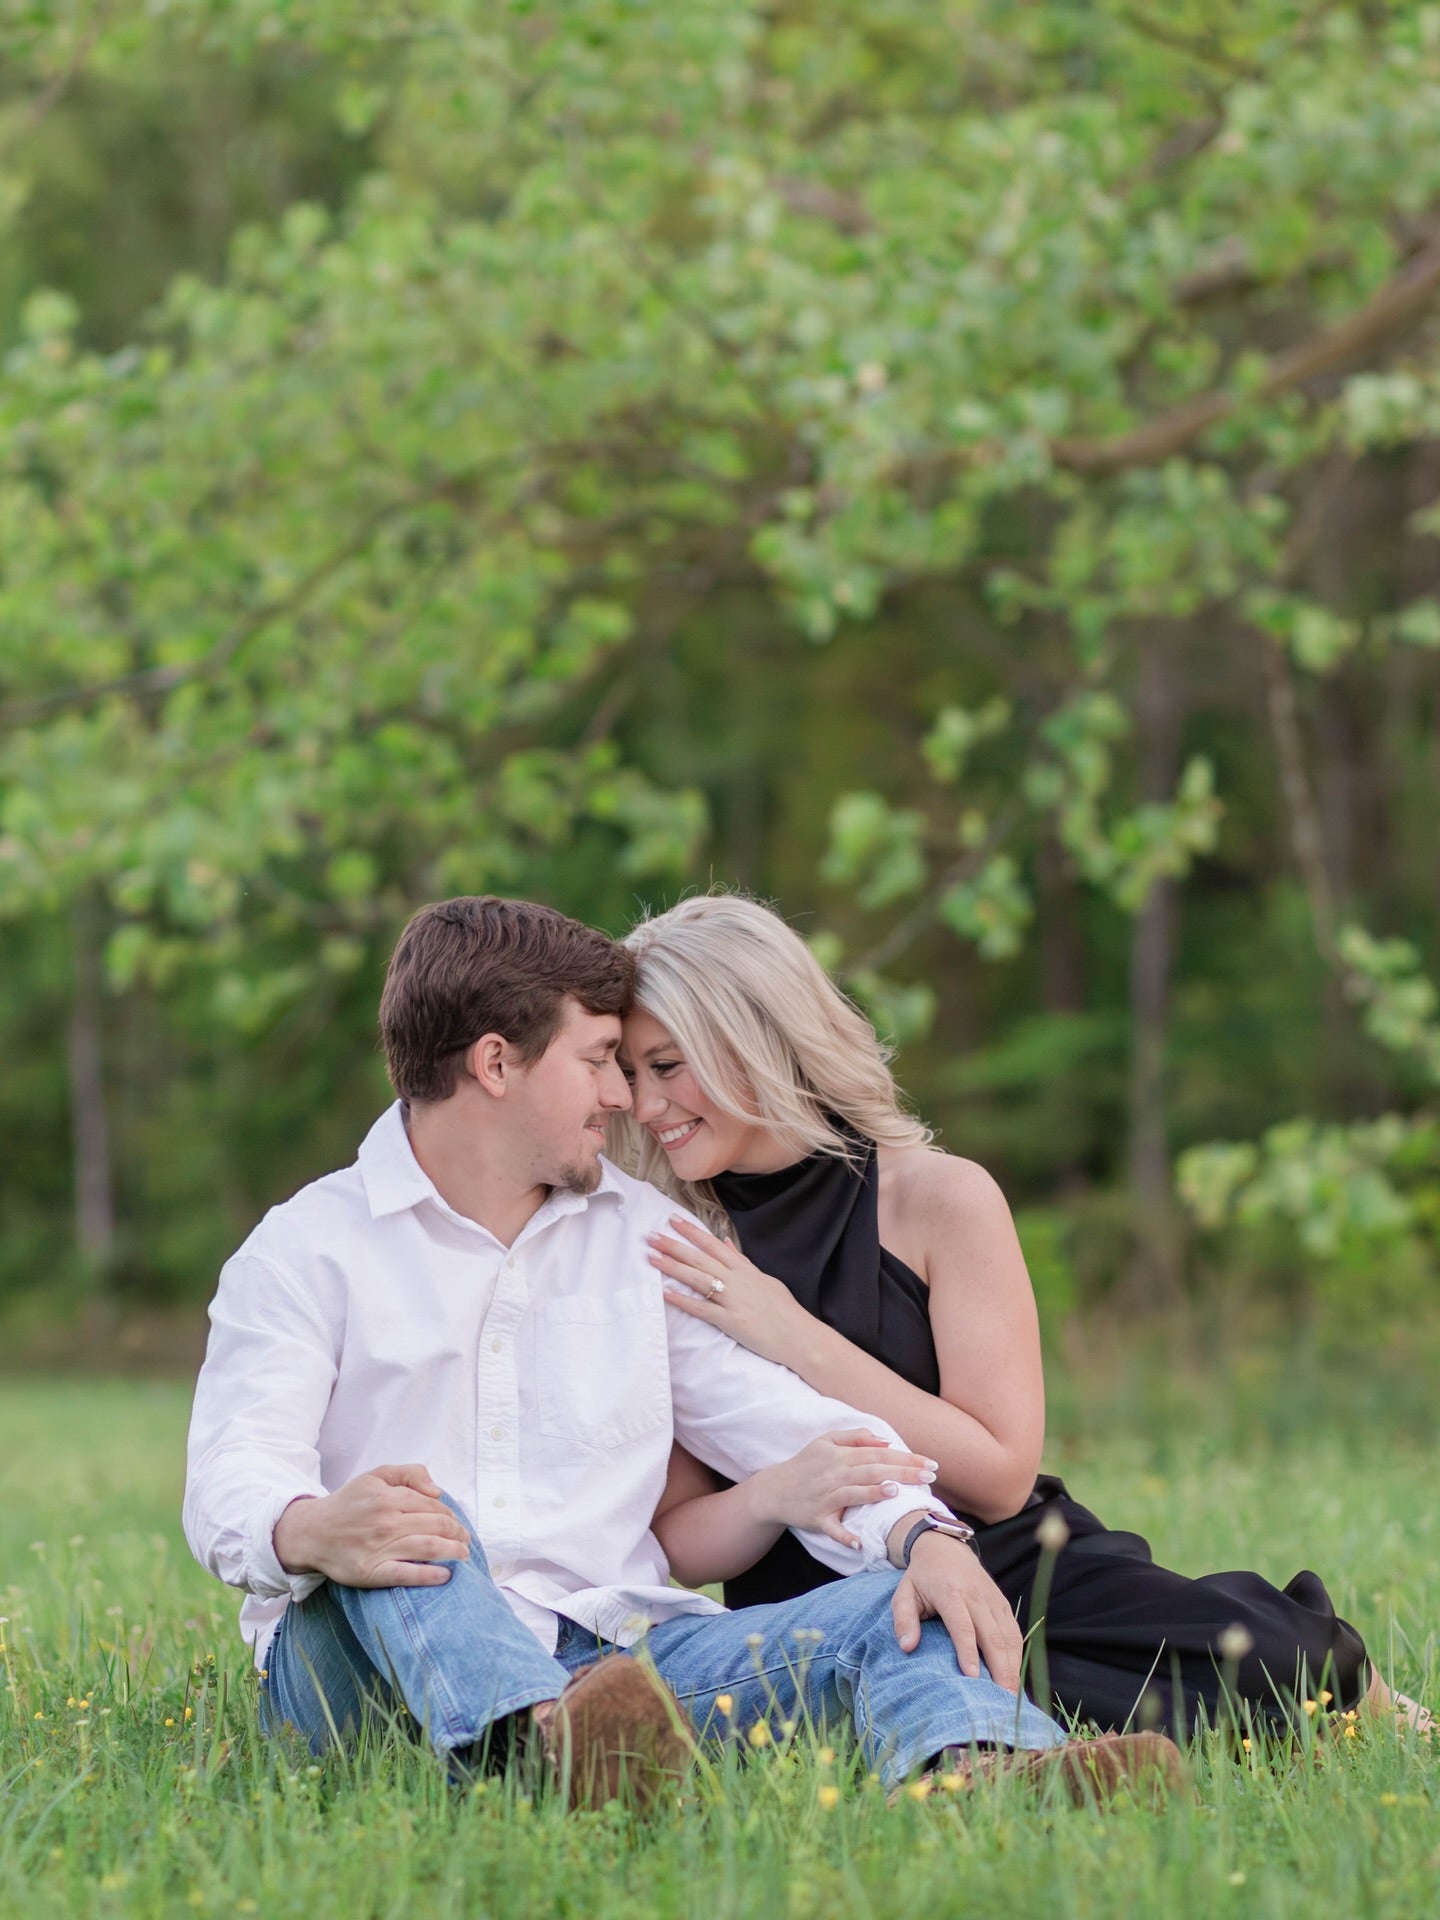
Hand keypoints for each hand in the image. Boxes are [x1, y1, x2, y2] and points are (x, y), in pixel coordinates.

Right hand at [273, 1463, 471, 1587]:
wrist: (311, 1532)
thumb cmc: (348, 1504)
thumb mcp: (375, 1475)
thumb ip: (409, 1473)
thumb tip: (437, 1490)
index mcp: (389, 1496)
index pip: (433, 1505)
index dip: (451, 1514)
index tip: (456, 1523)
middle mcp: (386, 1521)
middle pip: (437, 1526)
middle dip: (458, 1533)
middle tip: (466, 1541)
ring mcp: (379, 1547)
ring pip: (429, 1548)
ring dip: (454, 1552)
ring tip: (464, 1556)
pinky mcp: (371, 1572)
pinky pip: (407, 1575)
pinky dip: (430, 1576)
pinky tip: (445, 1575)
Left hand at [648, 1215, 808, 1366]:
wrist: (800, 1336)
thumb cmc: (784, 1310)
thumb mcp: (765, 1279)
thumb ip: (744, 1262)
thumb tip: (727, 1243)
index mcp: (745, 1269)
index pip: (713, 1244)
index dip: (692, 1231)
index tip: (672, 1220)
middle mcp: (737, 1280)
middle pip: (700, 1258)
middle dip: (674, 1245)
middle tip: (651, 1235)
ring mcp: (734, 1300)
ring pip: (698, 1278)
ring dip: (673, 1267)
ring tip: (652, 1257)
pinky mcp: (732, 1321)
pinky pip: (703, 1309)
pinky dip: (684, 1301)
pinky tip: (666, 1294)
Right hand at [744, 1430, 938, 1548]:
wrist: (773, 1490)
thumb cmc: (806, 1464)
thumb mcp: (826, 1441)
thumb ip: (856, 1436)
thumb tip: (886, 1441)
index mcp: (840, 1455)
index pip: (879, 1454)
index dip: (905, 1457)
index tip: (931, 1463)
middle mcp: (835, 1474)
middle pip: (872, 1471)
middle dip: (902, 1472)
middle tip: (929, 1476)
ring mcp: (826, 1497)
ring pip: (854, 1494)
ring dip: (874, 1493)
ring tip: (897, 1492)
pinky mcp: (818, 1519)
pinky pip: (833, 1529)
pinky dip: (845, 1536)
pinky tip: (860, 1542)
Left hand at [891, 1527, 1023, 1693]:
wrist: (945, 1547)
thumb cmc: (922, 1577)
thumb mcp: (904, 1593)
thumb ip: (903, 1619)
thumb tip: (907, 1647)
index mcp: (950, 1593)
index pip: (962, 1626)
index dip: (968, 1652)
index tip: (972, 1678)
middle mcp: (976, 1596)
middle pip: (992, 1635)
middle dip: (999, 1668)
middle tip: (1001, 1699)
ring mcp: (993, 1599)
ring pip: (1008, 1635)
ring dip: (1012, 1665)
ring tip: (1011, 1695)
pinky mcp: (1003, 1603)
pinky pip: (1014, 1631)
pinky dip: (1017, 1654)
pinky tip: (1015, 1676)